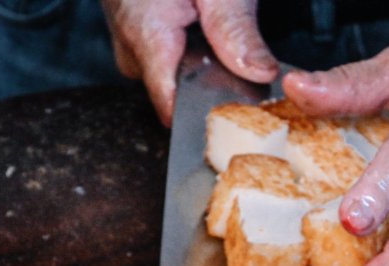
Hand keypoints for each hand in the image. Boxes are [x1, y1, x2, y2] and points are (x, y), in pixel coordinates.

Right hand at [100, 0, 277, 124]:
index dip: (206, 113)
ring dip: (201, 64)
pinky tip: (203, 32)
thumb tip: (260, 74)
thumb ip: (236, 30)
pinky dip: (189, 52)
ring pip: (172, 77)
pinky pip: (164, 60)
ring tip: (220, 35)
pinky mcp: (133, 38)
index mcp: (146, 35)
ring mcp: (129, 44)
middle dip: (210, 81)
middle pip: (175, 93)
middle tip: (240, 55)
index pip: (171, 105)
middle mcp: (130, 48)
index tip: (239, 112)